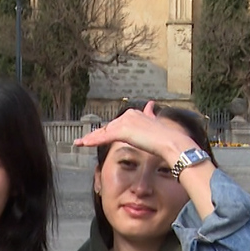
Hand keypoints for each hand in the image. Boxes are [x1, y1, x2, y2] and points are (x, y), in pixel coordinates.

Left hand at [73, 101, 196, 164]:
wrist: (170, 142)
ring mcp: (125, 122)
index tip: (95, 136)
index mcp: (135, 114)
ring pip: (103, 132)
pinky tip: (84, 143)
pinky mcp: (122, 131)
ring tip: (79, 143)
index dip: (104, 132)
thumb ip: (149, 119)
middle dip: (94, 135)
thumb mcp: (154, 127)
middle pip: (107, 127)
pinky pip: (104, 137)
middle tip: (82, 140)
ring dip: (90, 138)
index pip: (115, 125)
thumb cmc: (166, 139)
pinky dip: (93, 140)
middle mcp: (128, 115)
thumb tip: (150, 106)